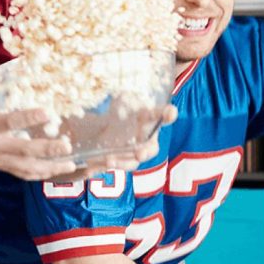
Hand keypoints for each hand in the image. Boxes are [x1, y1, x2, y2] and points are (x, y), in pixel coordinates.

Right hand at [0, 65, 78, 179]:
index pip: (9, 123)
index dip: (28, 118)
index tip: (46, 113)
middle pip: (24, 150)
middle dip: (47, 149)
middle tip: (67, 145)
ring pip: (27, 168)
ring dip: (50, 168)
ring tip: (71, 165)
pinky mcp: (2, 167)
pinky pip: (24, 174)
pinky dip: (42, 175)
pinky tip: (58, 171)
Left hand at [46, 105, 178, 182]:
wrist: (103, 129)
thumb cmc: (120, 112)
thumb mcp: (120, 101)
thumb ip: (124, 99)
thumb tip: (122, 94)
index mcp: (148, 120)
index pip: (161, 116)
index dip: (167, 114)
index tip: (171, 112)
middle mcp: (144, 139)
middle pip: (151, 148)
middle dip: (146, 152)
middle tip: (140, 154)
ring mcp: (131, 153)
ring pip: (132, 162)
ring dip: (122, 163)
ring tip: (110, 161)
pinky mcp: (117, 161)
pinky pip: (112, 167)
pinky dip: (101, 167)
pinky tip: (92, 168)